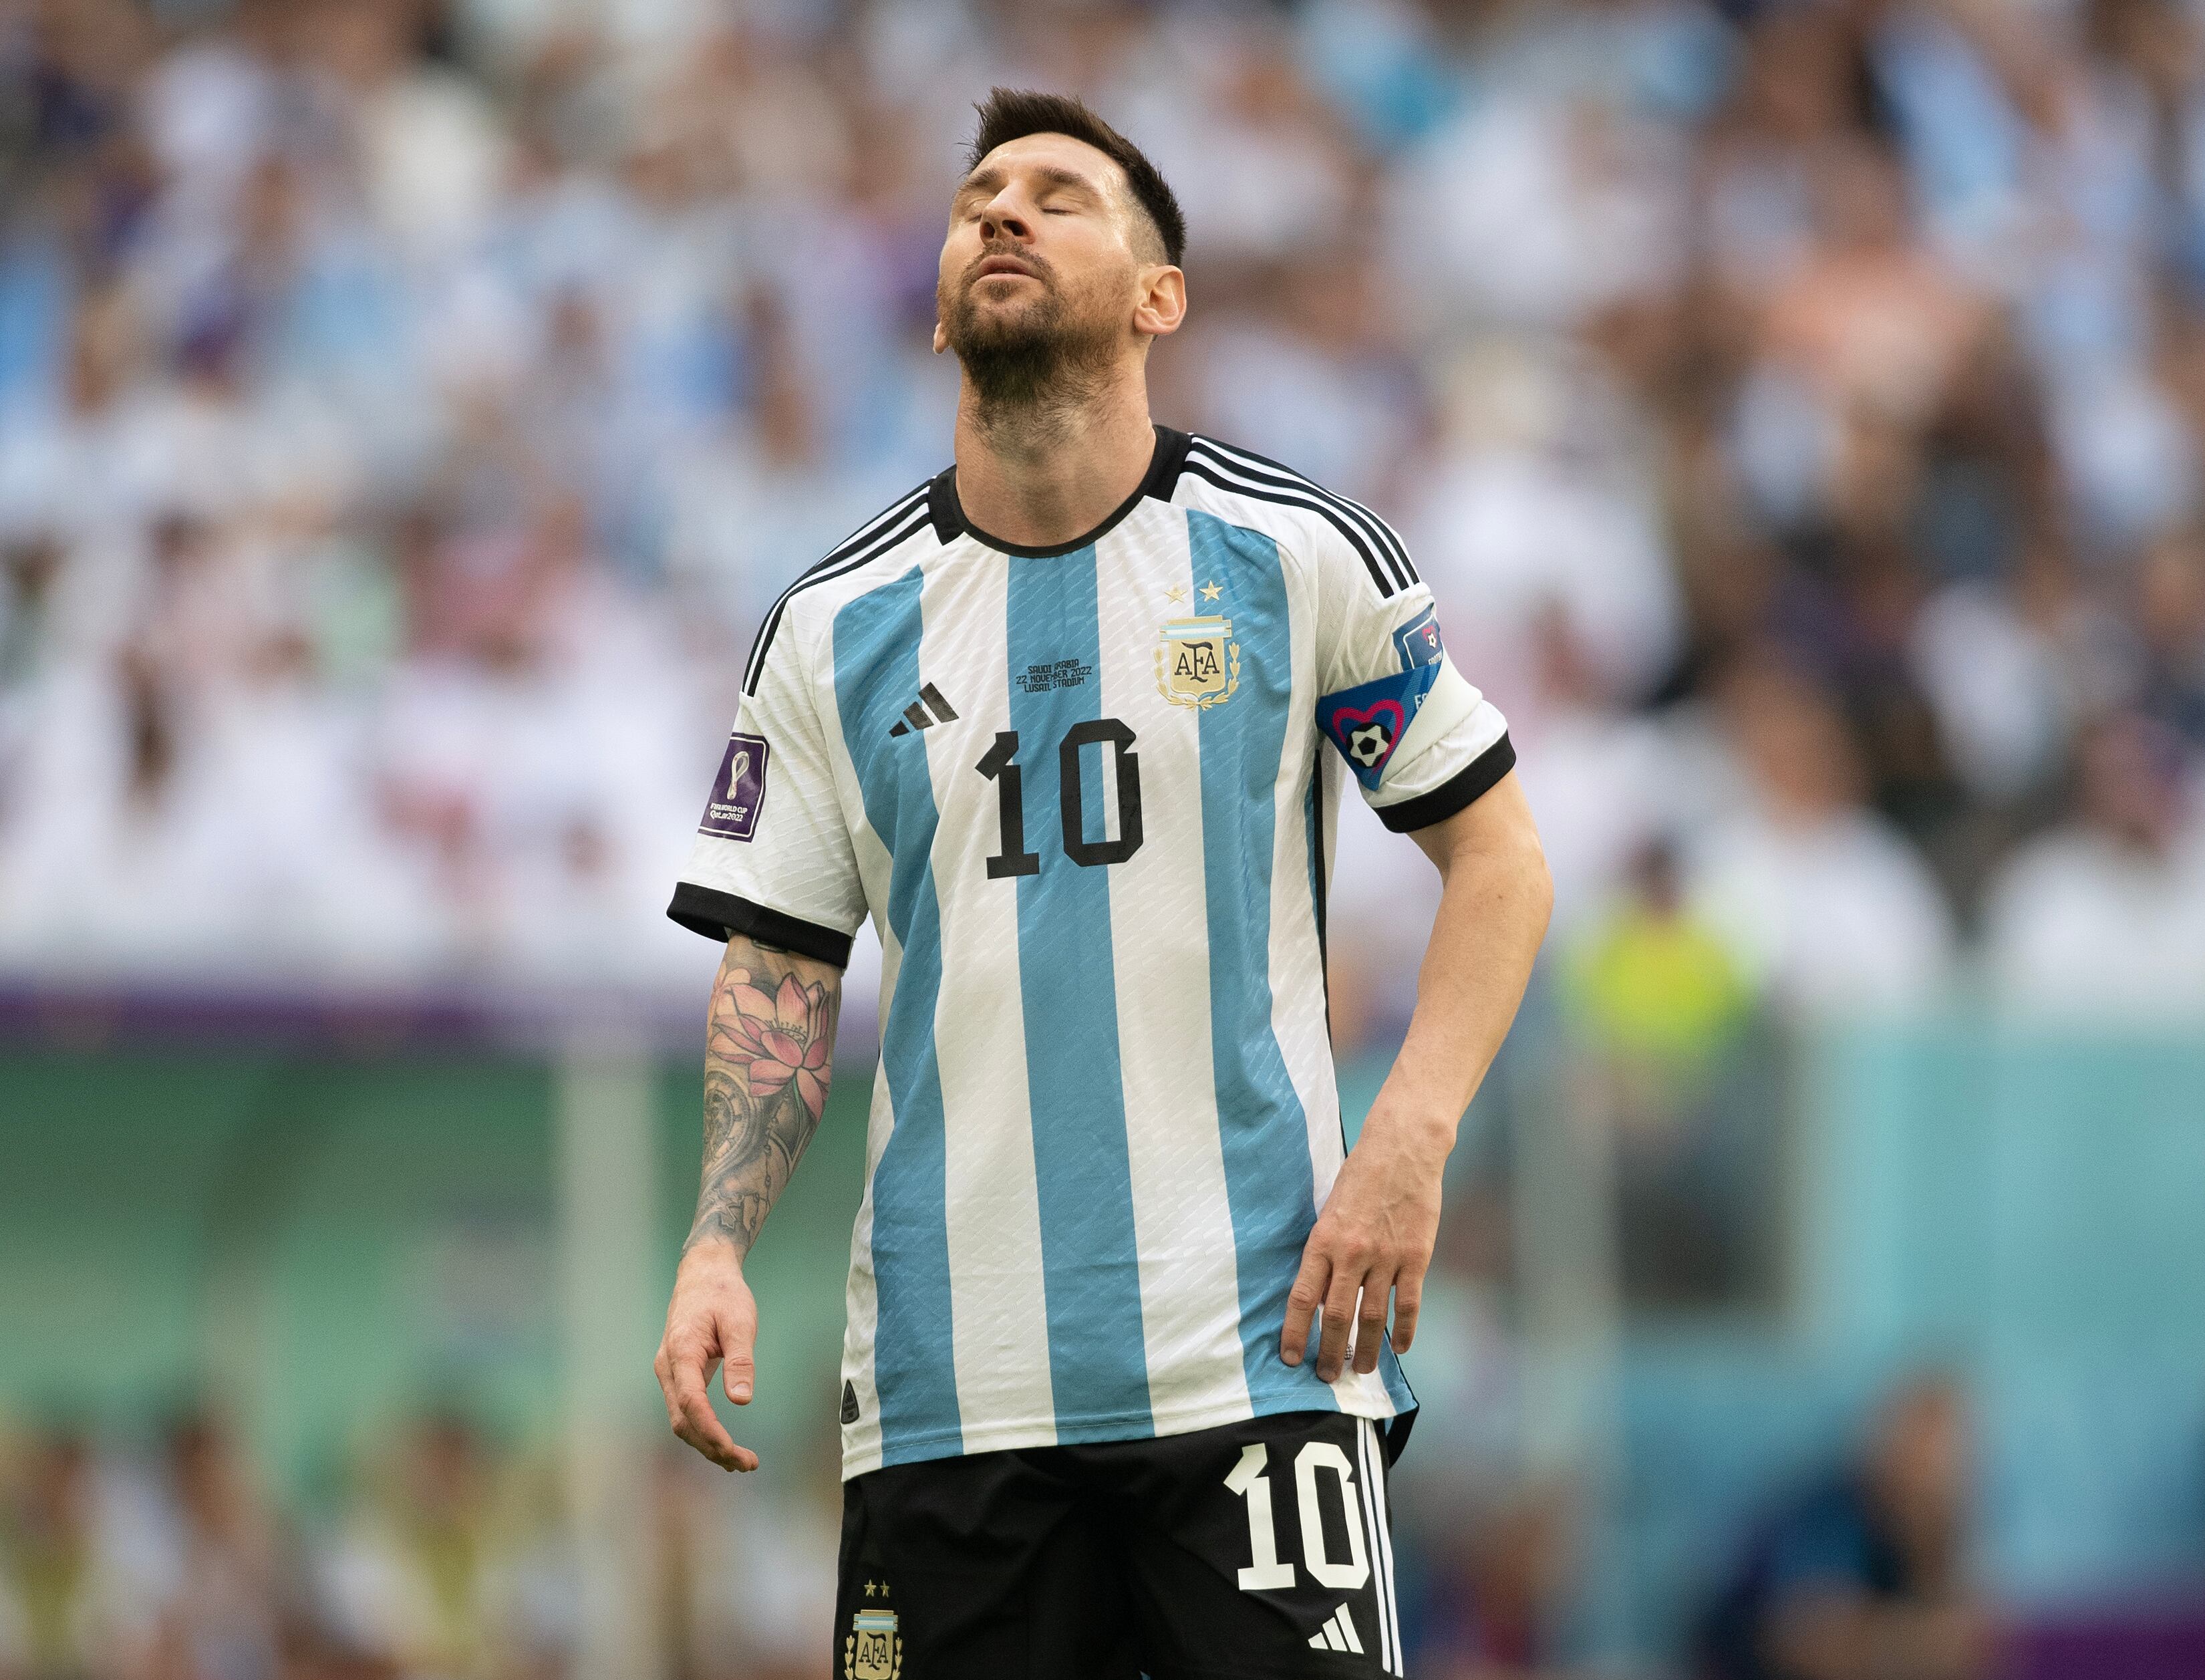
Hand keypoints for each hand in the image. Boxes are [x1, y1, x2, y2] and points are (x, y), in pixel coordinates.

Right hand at [654, 1238, 759, 1471]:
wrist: (703, 1274)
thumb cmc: (723, 1294)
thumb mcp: (739, 1320)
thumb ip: (740, 1359)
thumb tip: (742, 1400)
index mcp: (681, 1352)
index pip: (690, 1402)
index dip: (710, 1430)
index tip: (733, 1450)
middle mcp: (668, 1368)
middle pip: (683, 1420)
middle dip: (712, 1446)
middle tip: (747, 1464)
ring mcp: (670, 1373)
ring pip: (682, 1420)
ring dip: (708, 1444)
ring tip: (742, 1462)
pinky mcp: (678, 1376)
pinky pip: (686, 1411)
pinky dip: (704, 1431)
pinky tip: (725, 1445)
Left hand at [1280, 1110, 1447, 1382]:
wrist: (1403, 1150)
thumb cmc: (1360, 1178)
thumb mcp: (1329, 1212)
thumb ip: (1325, 1254)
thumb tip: (1318, 1299)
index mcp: (1323, 1241)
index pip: (1302, 1298)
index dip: (1294, 1332)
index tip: (1290, 1357)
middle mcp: (1353, 1254)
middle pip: (1337, 1316)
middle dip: (1329, 1352)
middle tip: (1326, 1376)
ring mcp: (1387, 1257)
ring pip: (1373, 1318)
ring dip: (1366, 1350)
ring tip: (1360, 1370)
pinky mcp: (1416, 1257)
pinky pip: (1408, 1304)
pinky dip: (1404, 1331)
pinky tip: (1399, 1348)